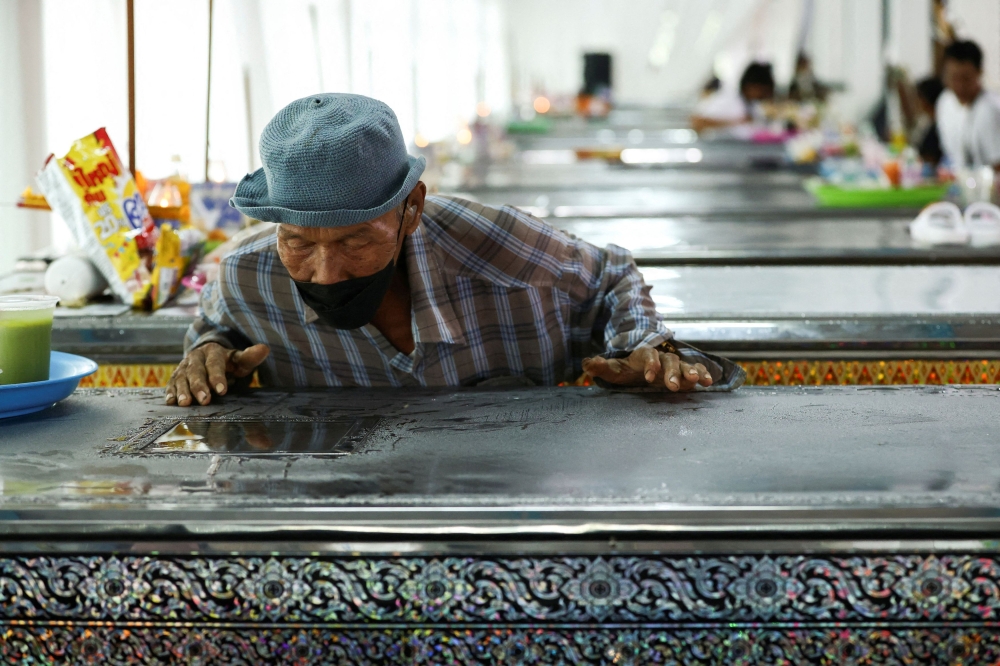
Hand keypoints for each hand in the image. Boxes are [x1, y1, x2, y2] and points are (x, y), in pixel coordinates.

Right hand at [165, 342, 269, 405]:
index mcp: (212, 351)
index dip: (217, 376)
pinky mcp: (176, 376)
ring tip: (185, 403)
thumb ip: (250, 357)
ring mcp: (184, 367)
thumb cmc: (228, 362)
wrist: (208, 357)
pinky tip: (171, 402)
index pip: (214, 364)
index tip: (222, 390)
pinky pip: (171, 383)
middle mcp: (195, 357)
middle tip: (205, 400)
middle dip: (199, 386)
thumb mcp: (239, 359)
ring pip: (181, 378)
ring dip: (182, 390)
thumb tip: (265, 349)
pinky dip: (170, 392)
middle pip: (196, 371)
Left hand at [582, 346, 712, 391]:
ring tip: (697, 381)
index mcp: (642, 355)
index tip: (649, 377)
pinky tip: (708, 383)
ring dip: (690, 372)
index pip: (647, 355)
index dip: (650, 364)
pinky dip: (702, 374)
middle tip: (673, 385)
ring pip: (684, 364)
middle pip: (668, 361)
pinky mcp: (684, 372)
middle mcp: (661, 357)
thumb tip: (587, 364)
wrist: (639, 367)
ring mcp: (674, 364)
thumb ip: (600, 366)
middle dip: (672, 372)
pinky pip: (695, 369)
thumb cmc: (625, 369)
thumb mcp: (612, 369)